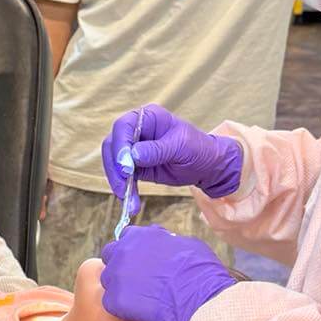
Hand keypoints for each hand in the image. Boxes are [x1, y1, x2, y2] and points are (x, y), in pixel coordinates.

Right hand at [100, 104, 243, 199]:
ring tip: (129, 202)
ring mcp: (134, 149)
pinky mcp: (135, 167)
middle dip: (115, 168)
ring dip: (118, 183)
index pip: (123, 126)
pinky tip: (131, 203)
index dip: (120, 145)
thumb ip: (157, 150)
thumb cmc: (198, 148)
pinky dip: (125, 190)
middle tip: (123, 186)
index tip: (125, 166)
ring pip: (114, 163)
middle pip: (113, 145)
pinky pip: (123, 178)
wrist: (207, 166)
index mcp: (148, 117)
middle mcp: (136, 130)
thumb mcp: (181, 147)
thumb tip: (133, 155)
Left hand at [100, 225, 235, 320]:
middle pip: (111, 256)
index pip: (126, 239)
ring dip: (120, 286)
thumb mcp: (185, 244)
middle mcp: (122, 252)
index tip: (143, 261)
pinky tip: (138, 311)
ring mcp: (116, 276)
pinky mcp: (115, 300)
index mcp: (139, 236)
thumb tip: (165, 242)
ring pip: (108, 280)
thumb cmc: (199, 269)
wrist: (200, 296)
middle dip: (121, 265)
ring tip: (140, 298)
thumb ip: (166, 242)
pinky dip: (122, 307)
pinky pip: (111, 302)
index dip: (135, 250)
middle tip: (138, 279)